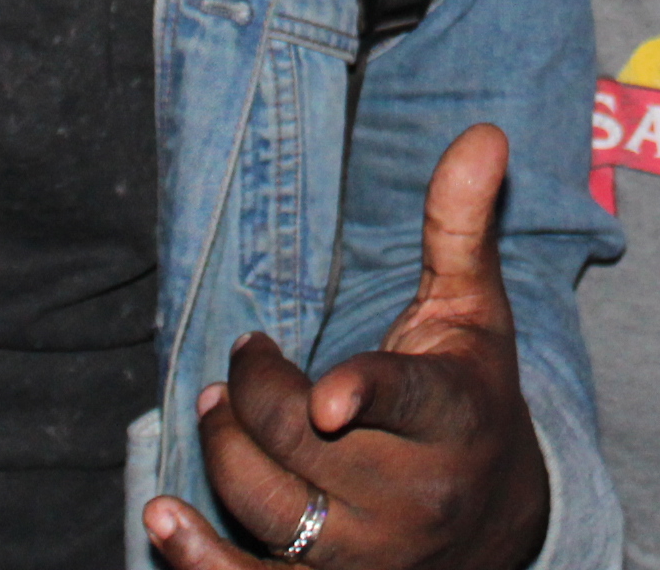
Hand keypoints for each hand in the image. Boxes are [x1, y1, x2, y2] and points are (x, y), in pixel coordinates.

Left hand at [145, 125, 550, 569]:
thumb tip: (482, 132)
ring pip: (273, 508)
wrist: (497, 522)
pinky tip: (162, 518)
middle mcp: (418, 497)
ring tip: (217, 406)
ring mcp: (374, 554)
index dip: (366, 397)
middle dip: (256, 390)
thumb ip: (461, 226)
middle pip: (307, 444)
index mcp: (457, 416)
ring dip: (223, 450)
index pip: (409, 401)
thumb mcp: (475, 310)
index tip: (325, 400)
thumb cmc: (473, 394)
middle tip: (245, 354)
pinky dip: (200, 561)